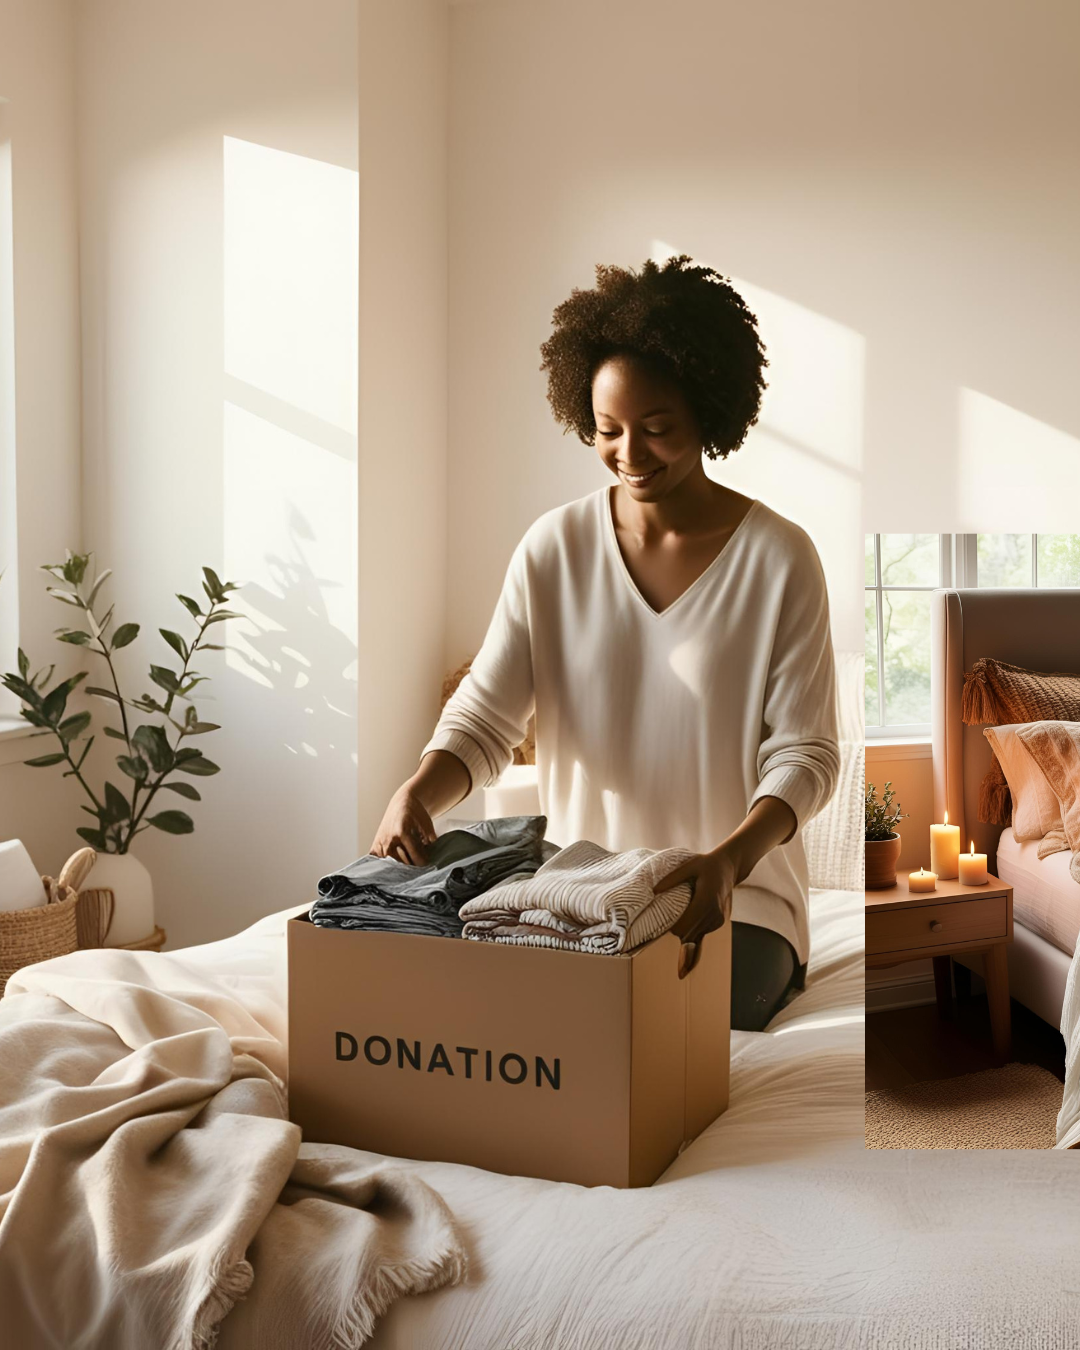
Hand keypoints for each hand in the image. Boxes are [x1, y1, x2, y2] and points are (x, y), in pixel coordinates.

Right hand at [369, 787, 436, 864]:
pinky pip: (376, 859)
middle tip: (418, 868)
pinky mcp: (375, 843)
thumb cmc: (415, 812)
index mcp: (402, 832)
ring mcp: (380, 841)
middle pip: (401, 862)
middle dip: (411, 866)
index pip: (413, 855)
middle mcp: (389, 838)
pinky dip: (383, 864)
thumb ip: (430, 838)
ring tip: (406, 867)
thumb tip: (432, 854)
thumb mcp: (426, 823)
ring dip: (398, 866)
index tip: (426, 865)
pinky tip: (391, 864)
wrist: (401, 802)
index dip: (422, 862)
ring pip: (389, 863)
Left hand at [655, 847, 737, 977]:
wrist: (728, 868)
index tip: (661, 920)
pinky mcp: (719, 922)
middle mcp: (714, 913)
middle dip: (675, 930)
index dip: (670, 927)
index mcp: (706, 900)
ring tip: (678, 916)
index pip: (684, 926)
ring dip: (684, 931)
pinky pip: (701, 933)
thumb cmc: (706, 865)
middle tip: (664, 921)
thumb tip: (653, 891)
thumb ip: (672, 879)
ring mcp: (718, 919)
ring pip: (694, 936)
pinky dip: (692, 929)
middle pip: (687, 934)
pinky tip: (689, 917)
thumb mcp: (689, 866)